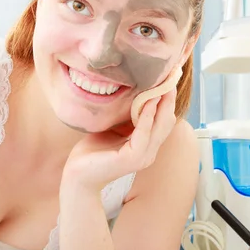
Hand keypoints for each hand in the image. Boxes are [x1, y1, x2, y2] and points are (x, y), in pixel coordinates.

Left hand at [61, 88, 177, 193]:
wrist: (78, 175)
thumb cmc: (93, 151)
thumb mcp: (116, 128)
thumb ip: (129, 117)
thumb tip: (136, 92)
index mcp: (147, 145)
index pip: (164, 119)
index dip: (168, 99)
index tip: (169, 77)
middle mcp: (150, 152)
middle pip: (167, 121)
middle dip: (170, 98)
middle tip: (172, 75)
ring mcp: (142, 157)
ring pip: (159, 126)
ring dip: (162, 104)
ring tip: (163, 84)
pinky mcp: (131, 159)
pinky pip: (144, 133)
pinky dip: (147, 116)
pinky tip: (148, 101)